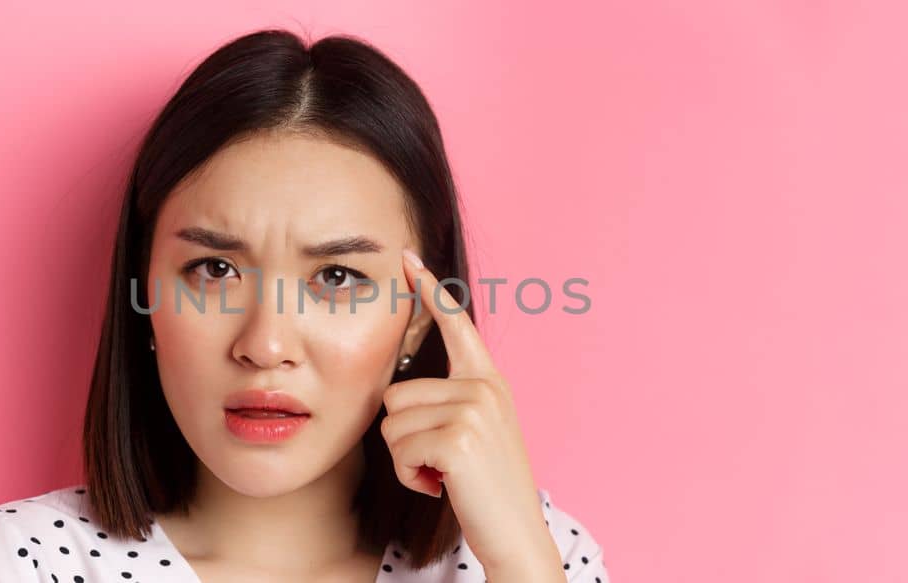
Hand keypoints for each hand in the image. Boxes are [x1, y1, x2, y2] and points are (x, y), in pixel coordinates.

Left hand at [380, 249, 563, 579]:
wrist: (515, 534)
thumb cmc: (485, 488)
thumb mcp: (474, 432)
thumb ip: (450, 402)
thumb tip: (400, 392)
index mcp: (487, 381)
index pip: (456, 326)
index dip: (431, 291)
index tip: (409, 258)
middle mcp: (483, 387)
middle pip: (396, 393)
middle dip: (404, 437)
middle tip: (440, 463)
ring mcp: (473, 410)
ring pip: (392, 422)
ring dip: (405, 459)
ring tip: (443, 474)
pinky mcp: (458, 438)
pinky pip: (399, 448)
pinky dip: (409, 476)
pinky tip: (440, 486)